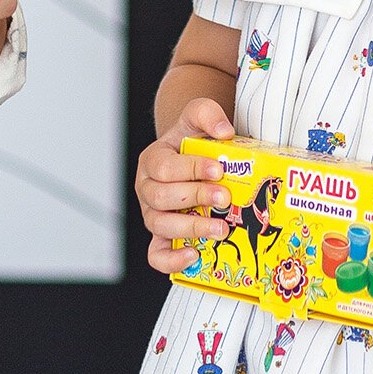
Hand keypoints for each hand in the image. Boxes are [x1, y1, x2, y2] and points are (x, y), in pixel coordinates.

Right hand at [137, 99, 236, 274]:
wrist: (191, 157)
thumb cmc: (193, 140)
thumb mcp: (197, 117)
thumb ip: (207, 113)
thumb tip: (224, 132)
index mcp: (152, 160)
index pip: (164, 167)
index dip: (191, 169)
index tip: (218, 169)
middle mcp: (147, 189)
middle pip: (160, 197)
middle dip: (195, 197)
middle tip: (225, 197)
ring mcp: (153, 215)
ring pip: (159, 226)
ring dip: (191, 228)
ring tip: (221, 229)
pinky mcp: (161, 238)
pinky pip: (156, 255)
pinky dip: (172, 260)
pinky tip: (195, 255)